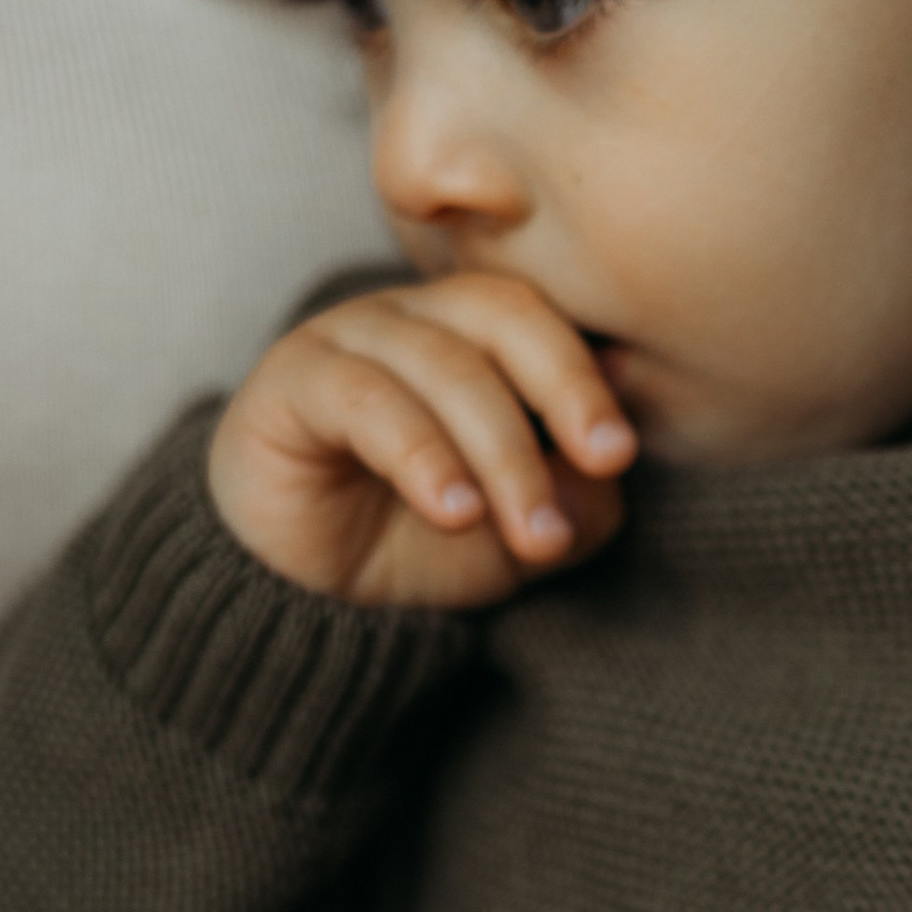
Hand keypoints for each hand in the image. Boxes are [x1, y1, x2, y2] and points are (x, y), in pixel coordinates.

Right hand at [205, 275, 634, 608]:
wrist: (299, 593)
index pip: (544, 319)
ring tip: (531, 530)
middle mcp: (416, 318)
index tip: (619, 453)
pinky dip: (421, 454)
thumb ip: (577, 502)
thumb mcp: (516, 537)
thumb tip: (611, 466)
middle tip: (602, 466)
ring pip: (442, 365)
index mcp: (476, 333)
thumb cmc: (412, 544)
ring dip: (500, 451)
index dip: (587, 378)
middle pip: (503, 319)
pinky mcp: (293, 379)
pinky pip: (364, 398)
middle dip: (561, 394)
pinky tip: (454, 509)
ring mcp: (349, 337)